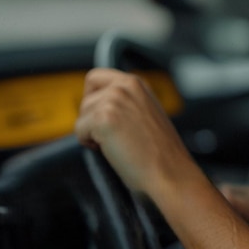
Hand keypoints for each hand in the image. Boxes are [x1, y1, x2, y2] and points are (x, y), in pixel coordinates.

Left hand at [75, 68, 191, 194]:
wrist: (169, 171)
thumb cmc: (162, 152)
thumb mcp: (148, 113)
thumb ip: (127, 102)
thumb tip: (101, 104)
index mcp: (137, 83)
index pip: (97, 77)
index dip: (94, 98)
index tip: (100, 114)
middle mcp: (125, 86)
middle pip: (87, 97)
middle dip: (92, 117)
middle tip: (110, 135)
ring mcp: (114, 100)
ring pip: (82, 115)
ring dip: (91, 132)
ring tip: (116, 144)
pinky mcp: (103, 118)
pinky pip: (79, 130)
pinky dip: (89, 143)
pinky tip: (111, 149)